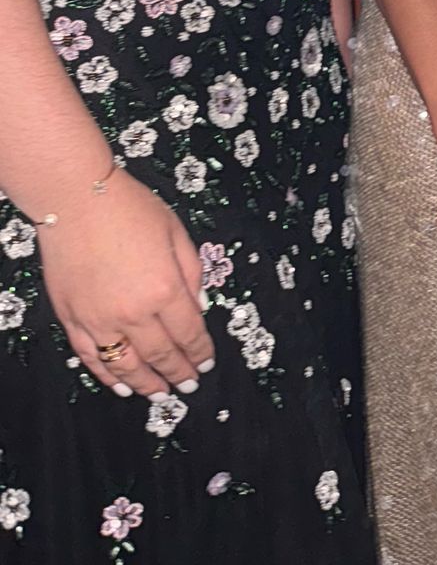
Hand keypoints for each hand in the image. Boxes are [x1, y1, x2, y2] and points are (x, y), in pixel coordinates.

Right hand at [38, 170, 212, 399]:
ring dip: (146, 384)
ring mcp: (99, 320)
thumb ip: (192, 272)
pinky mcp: (72, 320)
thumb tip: (199, 307)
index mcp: (165, 289)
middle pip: (162, 355)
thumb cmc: (130, 209)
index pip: (189, 333)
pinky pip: (91, 358)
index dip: (201, 353)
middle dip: (179, 373)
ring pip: (126, 366)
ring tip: (160, 394)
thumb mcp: (176, 232)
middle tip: (189, 385)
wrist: (77, 199)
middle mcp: (133, 312)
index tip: (207, 364)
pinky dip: (107, 376)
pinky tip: (120, 384)